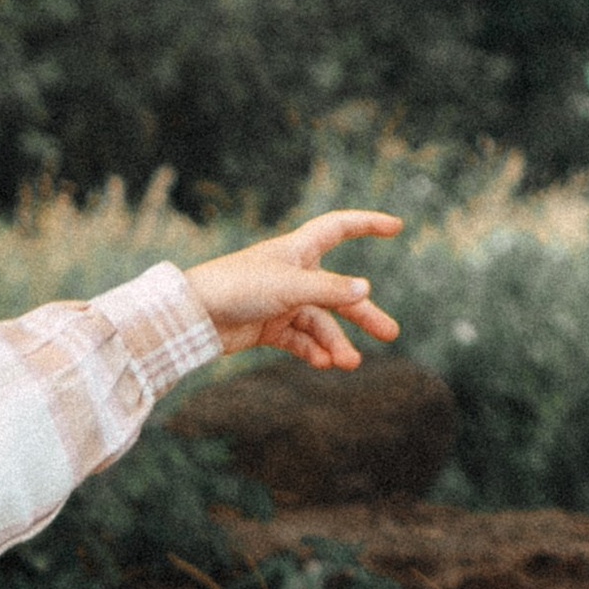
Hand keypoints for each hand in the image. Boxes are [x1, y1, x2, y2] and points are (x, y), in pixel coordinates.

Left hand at [185, 210, 403, 366]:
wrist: (192, 315)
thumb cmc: (237, 288)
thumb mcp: (290, 286)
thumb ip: (329, 290)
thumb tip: (365, 290)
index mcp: (298, 250)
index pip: (340, 228)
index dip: (367, 224)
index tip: (396, 227)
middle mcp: (294, 274)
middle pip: (339, 292)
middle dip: (363, 313)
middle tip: (391, 333)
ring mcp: (281, 302)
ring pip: (320, 322)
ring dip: (335, 342)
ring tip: (349, 363)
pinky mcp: (268, 327)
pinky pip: (299, 340)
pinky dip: (312, 350)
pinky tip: (324, 363)